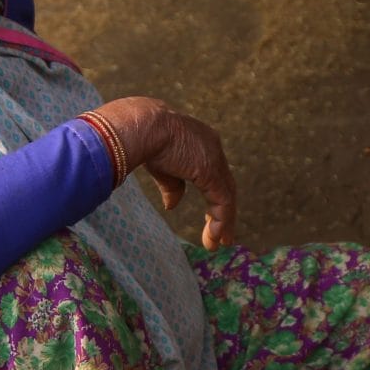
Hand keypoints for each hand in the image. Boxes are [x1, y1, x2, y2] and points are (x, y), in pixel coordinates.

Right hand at [91, 95, 237, 248]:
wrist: (143, 126)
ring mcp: (214, 160)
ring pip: (227, 196)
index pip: (214, 174)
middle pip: (224, 186)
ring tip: (219, 243)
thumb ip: (172, 186)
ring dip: (223, 223)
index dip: (213, 196)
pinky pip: (223, 203)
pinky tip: (215, 238)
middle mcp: (213, 148)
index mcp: (202, 142)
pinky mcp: (212, 173)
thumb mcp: (161, 167)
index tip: (210, 217)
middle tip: (220, 235)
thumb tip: (173, 206)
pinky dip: (221, 222)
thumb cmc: (145, 140)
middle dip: (221, 212)